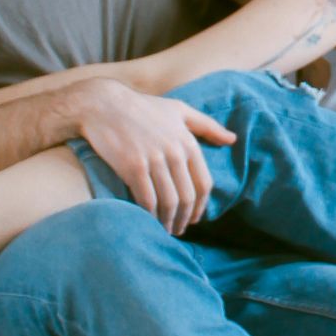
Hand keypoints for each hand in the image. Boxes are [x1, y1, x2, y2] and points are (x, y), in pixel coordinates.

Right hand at [75, 80, 237, 234]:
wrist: (103, 105)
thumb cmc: (142, 107)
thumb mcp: (179, 110)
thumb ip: (207, 125)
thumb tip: (232, 140)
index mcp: (188, 142)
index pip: (203, 183)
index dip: (201, 206)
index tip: (195, 218)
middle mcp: (174, 153)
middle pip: (187, 197)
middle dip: (185, 218)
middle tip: (180, 230)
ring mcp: (154, 160)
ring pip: (169, 202)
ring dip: (169, 221)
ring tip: (165, 230)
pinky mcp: (133, 167)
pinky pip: (147, 200)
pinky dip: (150, 215)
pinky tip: (149, 221)